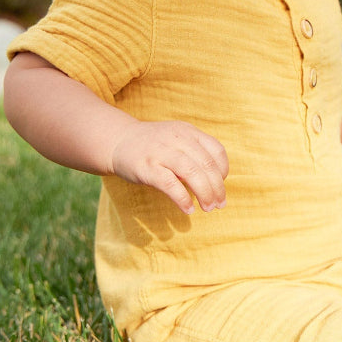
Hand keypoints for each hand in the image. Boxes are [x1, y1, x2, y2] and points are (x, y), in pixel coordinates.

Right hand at [109, 119, 229, 213]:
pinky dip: (182, 198)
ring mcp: (161, 152)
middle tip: (219, 204)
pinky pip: (170, 184)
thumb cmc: (154, 146)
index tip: (221, 184)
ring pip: (192, 172)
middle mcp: (177, 139)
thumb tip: (216, 182)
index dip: (223, 170)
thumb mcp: (177, 140)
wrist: (118, 141)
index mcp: (188, 132)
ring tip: (208, 208)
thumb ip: (196, 154)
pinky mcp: (147, 167)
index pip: (216, 150)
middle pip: (206, 164)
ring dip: (204, 193)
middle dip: (217, 187)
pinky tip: (188, 209)